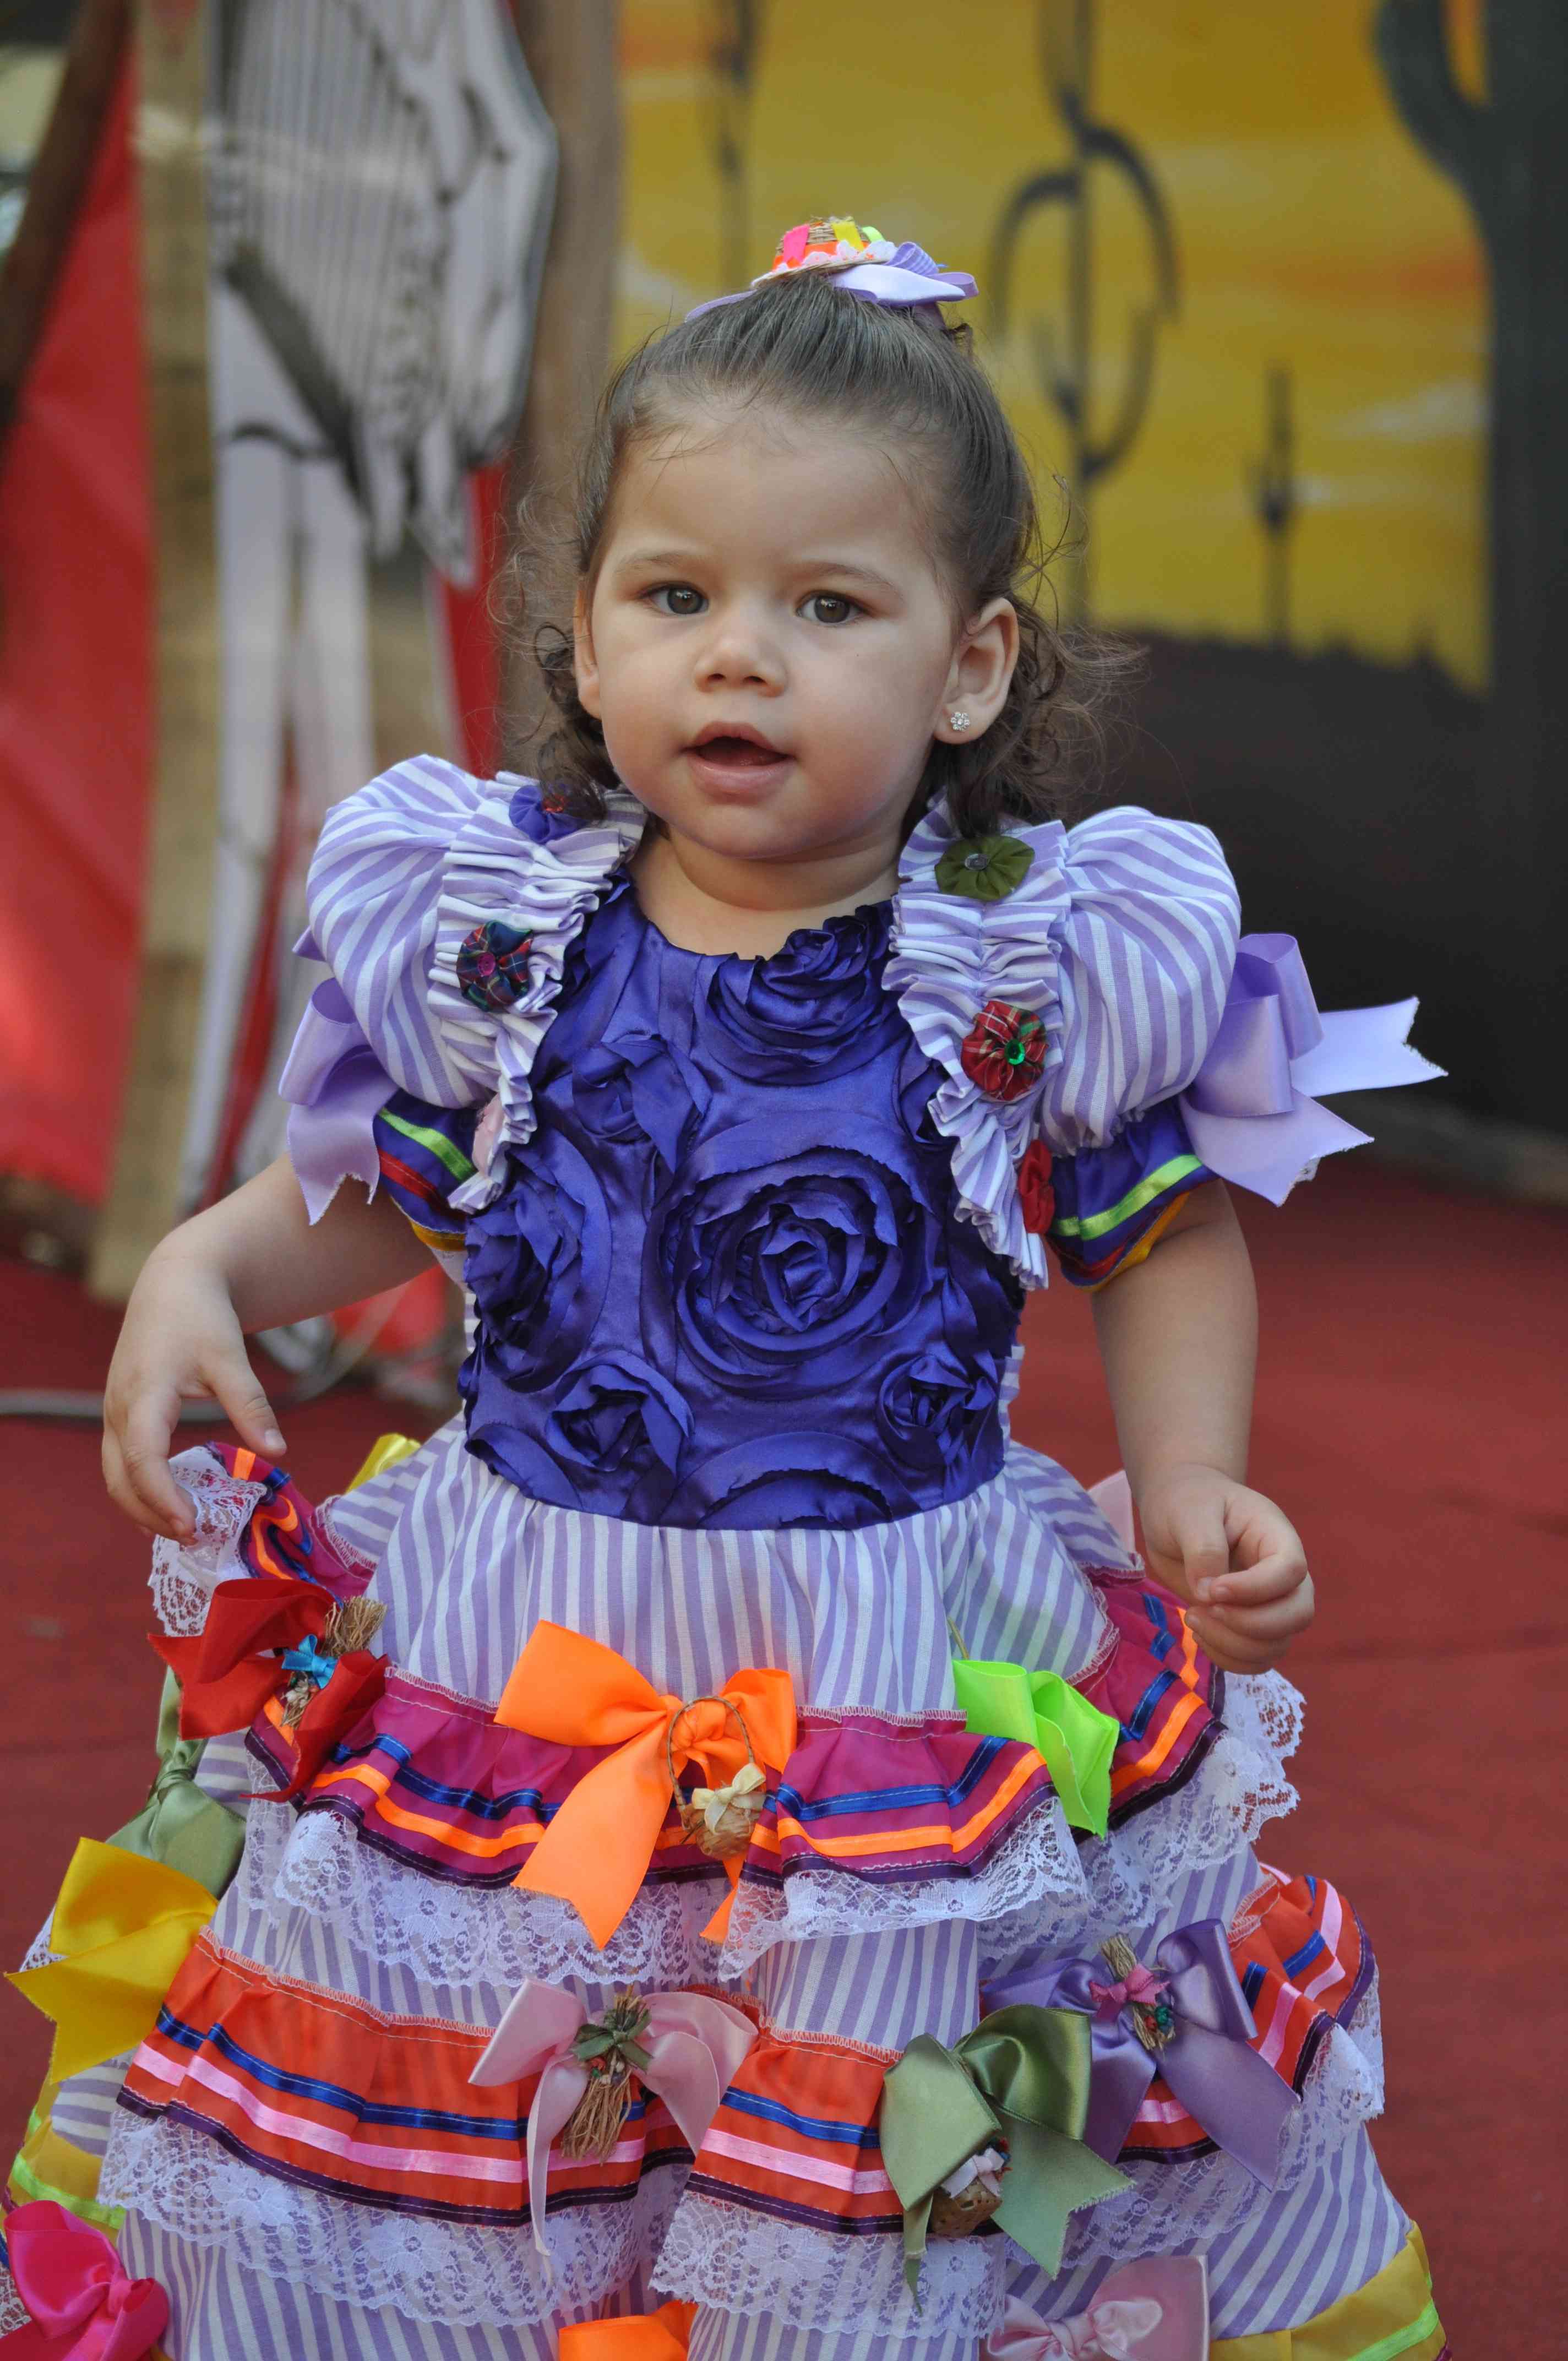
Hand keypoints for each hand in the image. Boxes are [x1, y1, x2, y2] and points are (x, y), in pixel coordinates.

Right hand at [102, 1243, 286, 1541]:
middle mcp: (118, 1408)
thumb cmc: (202, 1317)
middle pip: (120, 1478)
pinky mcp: (120, 1413)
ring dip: (142, 1507)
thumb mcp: (230, 1358)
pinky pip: (120, 1462)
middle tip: (193, 1538)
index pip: (144, 1459)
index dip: (163, 1497)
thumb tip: (278, 1453)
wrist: (172, 1284)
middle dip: (150, 1514)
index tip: (191, 1525)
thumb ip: (251, 1405)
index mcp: (144, 1394)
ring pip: (115, 1474)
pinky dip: (138, 1489)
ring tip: (183, 1529)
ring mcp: (114, 1411)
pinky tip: (168, 1505)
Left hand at [1136, 1462, 1313, 1673]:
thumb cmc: (1188, 1502)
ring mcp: (1270, 1603)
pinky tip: (1200, 1633)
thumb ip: (1203, 1548)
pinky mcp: (1251, 1626)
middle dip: (1251, 1625)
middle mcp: (1282, 1574)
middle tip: (1204, 1608)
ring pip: (1277, 1644)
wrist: (1178, 1513)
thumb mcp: (1190, 1511)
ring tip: (1193, 1617)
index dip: (1256, 1589)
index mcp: (1276, 1537)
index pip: (1290, 1571)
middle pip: (1298, 1614)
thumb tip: (1210, 1594)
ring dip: (1233, 1645)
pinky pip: (1256, 1659)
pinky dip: (1228, 1658)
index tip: (1213, 1589)